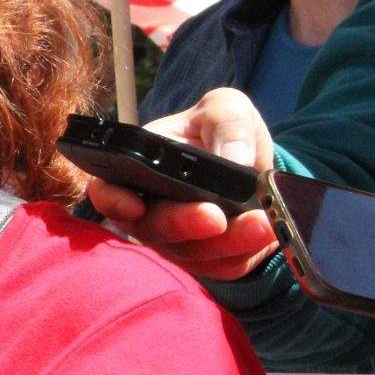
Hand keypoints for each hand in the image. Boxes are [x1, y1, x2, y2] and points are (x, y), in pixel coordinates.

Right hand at [86, 88, 278, 280]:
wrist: (256, 168)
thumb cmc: (223, 133)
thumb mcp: (228, 109)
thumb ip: (227, 121)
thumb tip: (234, 158)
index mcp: (139, 168)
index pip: (107, 190)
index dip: (111, 201)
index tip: (135, 204)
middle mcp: (149, 209)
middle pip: (150, 229)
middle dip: (181, 223)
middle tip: (214, 215)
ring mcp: (177, 240)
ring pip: (190, 252)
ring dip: (226, 242)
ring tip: (259, 223)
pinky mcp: (208, 261)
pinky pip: (221, 265)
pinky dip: (245, 251)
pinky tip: (267, 231)